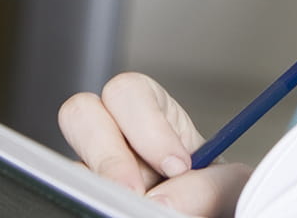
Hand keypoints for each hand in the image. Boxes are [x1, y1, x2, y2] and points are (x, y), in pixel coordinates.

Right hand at [60, 73, 251, 216]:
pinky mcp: (85, 198)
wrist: (210, 217)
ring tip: (124, 207)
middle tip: (135, 191)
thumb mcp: (228, 185)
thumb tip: (162, 201)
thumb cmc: (217, 200)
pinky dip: (91, 203)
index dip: (148, 125)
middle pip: (81, 112)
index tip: (176, 165)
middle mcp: (116, 138)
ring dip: (96, 182)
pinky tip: (117, 211)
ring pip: (68, 161)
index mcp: (152, 116)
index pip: (130, 91)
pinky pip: (71, 195)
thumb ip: (209, 186)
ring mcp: (95, 172)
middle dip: (108, 153)